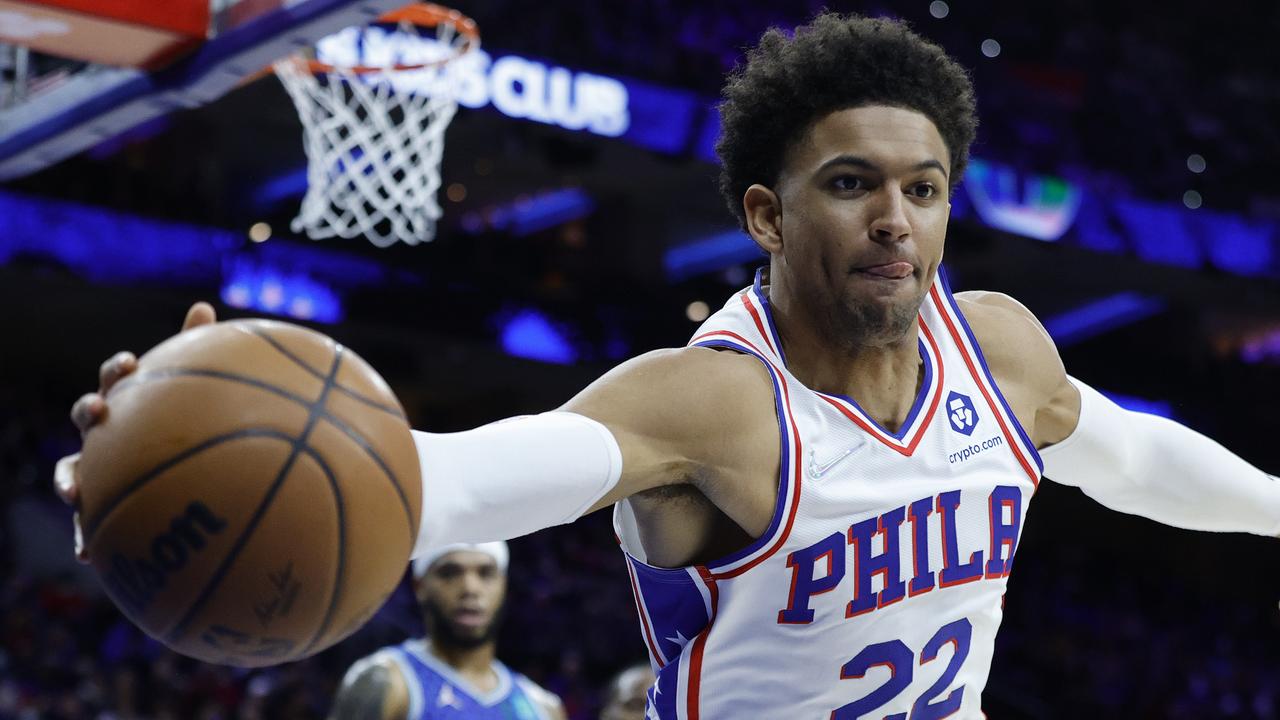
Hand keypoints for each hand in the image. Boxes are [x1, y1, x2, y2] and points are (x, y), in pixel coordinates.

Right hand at [54, 302, 217, 561]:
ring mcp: (98, 470)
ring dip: (69, 480)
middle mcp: (105, 435)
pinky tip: (86, 555)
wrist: (179, 479)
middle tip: (99, 411)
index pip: (114, 380)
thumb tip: (202, 305)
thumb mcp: (193, 394)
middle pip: (86, 417)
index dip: (116, 371)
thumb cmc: (182, 429)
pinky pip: (86, 524)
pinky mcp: (98, 508)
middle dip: (88, 412)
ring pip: (72, 472)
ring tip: (74, 493)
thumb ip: (197, 353)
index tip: (129, 366)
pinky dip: (83, 537)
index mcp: (128, 404)